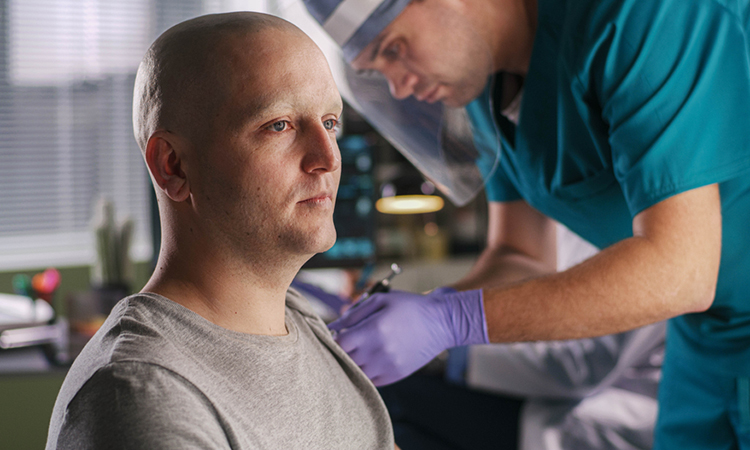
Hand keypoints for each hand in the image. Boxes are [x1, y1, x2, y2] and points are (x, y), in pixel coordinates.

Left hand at [328, 289, 487, 385]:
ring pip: (356, 371)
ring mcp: (387, 366)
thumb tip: (333, 327)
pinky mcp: (395, 376)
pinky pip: (370, 379)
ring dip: (353, 361)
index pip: (340, 342)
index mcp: (374, 329)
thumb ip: (354, 313)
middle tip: (348, 341)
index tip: (339, 333)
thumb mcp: (380, 300)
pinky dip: (366, 371)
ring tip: (361, 349)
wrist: (441, 322)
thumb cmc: (409, 307)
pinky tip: (372, 358)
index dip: (335, 337)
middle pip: (345, 358)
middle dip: (343, 349)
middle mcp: (379, 351)